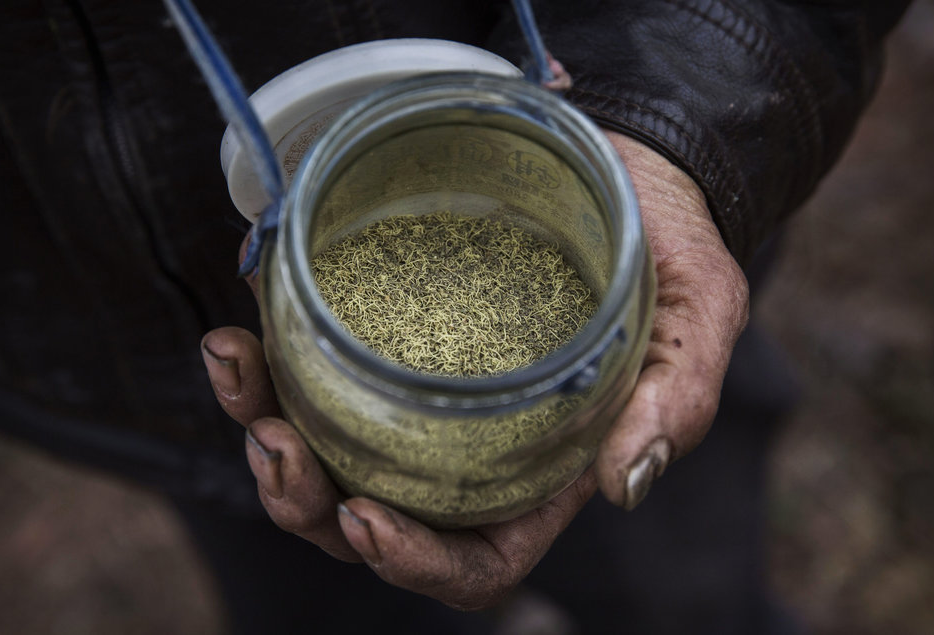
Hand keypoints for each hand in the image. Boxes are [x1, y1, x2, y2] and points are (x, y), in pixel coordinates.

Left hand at [200, 132, 747, 608]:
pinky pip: (314, 369)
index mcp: (541, 470)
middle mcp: (467, 446)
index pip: (474, 559)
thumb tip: (626, 485)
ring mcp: (419, 392)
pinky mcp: (387, 332)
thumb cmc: (669, 251)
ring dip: (263, 425)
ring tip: (234, 365)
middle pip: (369, 517)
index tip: (364, 515)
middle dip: (306, 501)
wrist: (623, 172)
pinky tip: (245, 321)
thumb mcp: (698, 317)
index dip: (415, 562)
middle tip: (272, 439)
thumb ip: (679, 402)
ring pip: (324, 449)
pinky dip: (270, 359)